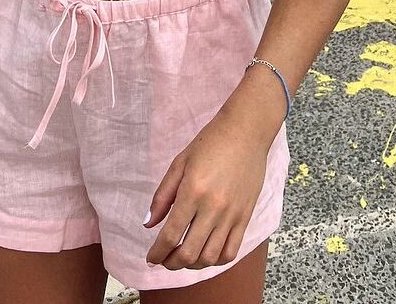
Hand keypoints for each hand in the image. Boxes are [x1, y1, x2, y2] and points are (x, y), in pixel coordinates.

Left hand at [144, 108, 269, 271]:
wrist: (246, 131)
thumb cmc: (210, 142)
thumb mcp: (180, 162)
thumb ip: (162, 195)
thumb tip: (149, 224)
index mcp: (192, 191)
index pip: (170, 235)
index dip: (157, 252)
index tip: (151, 257)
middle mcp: (213, 207)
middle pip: (189, 253)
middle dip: (171, 262)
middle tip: (164, 259)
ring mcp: (232, 214)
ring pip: (210, 257)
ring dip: (192, 264)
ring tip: (184, 257)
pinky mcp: (246, 216)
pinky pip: (231, 251)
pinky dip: (216, 260)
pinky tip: (206, 253)